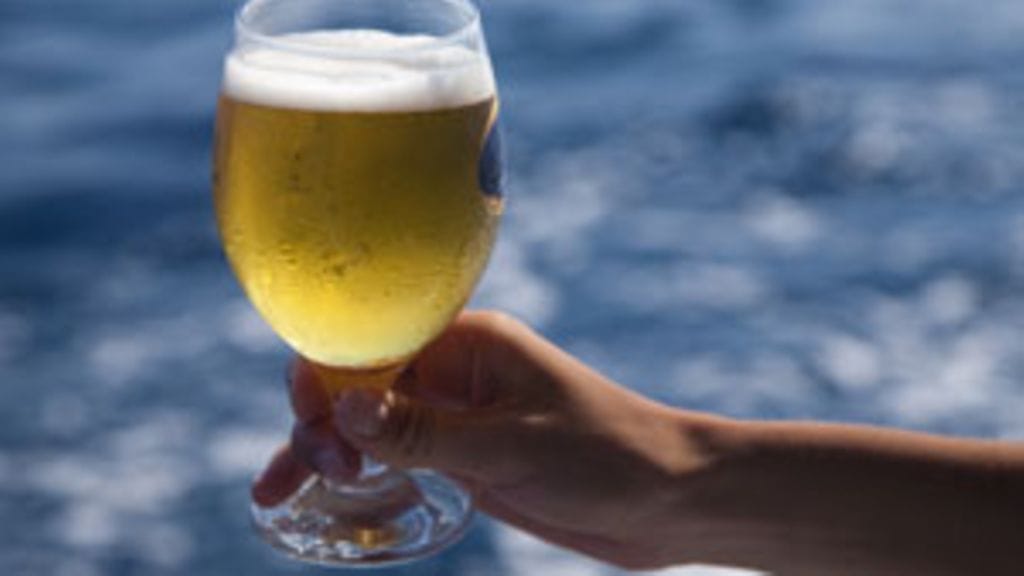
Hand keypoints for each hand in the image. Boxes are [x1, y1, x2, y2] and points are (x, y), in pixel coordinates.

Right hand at [251, 311, 713, 569]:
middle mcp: (454, 371)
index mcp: (469, 342)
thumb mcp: (510, 447)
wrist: (667, 499)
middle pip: (359, 382)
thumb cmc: (607, 456)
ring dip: (324, 451)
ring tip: (275, 494)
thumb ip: (423, 432)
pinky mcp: (463, 455)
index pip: (374, 341)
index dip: (326, 375)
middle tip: (312, 469)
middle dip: (320, 420)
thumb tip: (338, 408)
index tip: (306, 420)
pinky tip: (322, 495)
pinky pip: (396, 457)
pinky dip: (359, 473)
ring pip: (368, 424)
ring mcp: (455, 415)